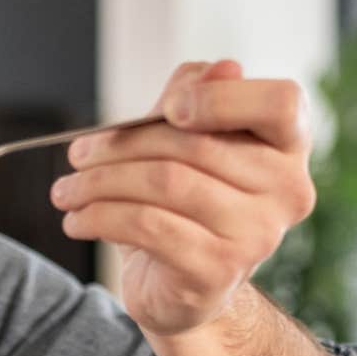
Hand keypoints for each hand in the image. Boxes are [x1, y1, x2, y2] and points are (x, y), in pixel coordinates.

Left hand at [50, 60, 314, 335]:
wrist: (181, 287)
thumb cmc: (185, 204)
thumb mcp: (184, 142)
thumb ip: (194, 98)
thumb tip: (219, 68)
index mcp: (289, 146)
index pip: (281, 103)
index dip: (223, 98)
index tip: (169, 110)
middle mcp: (287, 191)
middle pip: (198, 143)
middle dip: (123, 144)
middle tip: (79, 153)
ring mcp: (257, 235)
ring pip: (166, 183)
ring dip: (100, 182)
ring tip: (67, 189)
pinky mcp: (218, 271)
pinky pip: (147, 226)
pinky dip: (100, 217)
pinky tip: (78, 220)